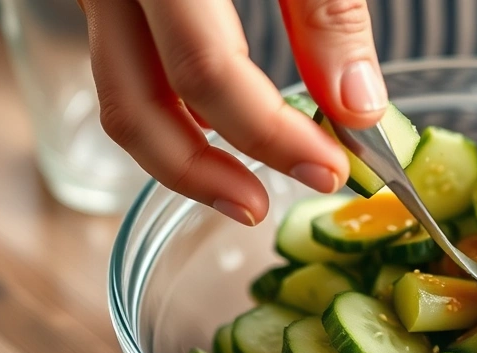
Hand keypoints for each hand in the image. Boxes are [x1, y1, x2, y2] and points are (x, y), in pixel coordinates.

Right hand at [78, 0, 386, 224]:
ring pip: (118, 91)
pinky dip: (169, 106)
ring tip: (241, 186)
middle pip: (134, 104)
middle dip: (202, 174)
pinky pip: (125, 60)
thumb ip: (325, 9)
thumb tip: (358, 106)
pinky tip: (219, 125)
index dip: (272, 135)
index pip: (208, 73)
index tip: (337, 171)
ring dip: (177, 153)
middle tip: (266, 209)